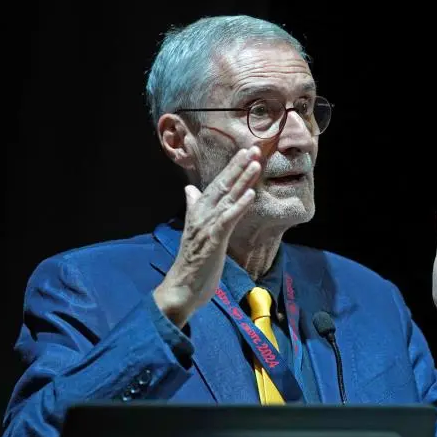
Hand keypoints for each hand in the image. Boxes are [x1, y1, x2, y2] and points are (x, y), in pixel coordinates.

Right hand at [153, 147, 261, 326]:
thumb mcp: (195, 231)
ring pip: (226, 198)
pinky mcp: (212, 240)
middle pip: (222, 185)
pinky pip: (227, 219)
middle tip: (253, 148)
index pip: (218, 185)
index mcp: (199, 211)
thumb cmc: (192, 262)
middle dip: (238, 166)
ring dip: (242, 180)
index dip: (232, 168)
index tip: (246, 153)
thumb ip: (194, 207)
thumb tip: (189, 189)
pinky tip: (250, 194)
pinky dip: (239, 206)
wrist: (181, 288)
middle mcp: (202, 214)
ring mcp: (207, 226)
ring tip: (255, 163)